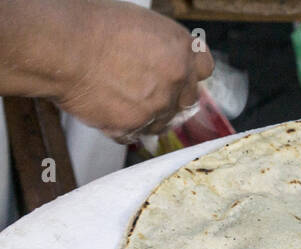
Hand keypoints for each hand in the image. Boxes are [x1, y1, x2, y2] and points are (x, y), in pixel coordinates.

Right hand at [51, 1, 213, 140]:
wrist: (59, 47)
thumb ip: (163, 48)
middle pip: (188, 99)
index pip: (204, 67)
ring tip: (120, 98)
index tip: (180, 76)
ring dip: (148, 115)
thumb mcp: (139, 24)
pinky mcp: (135, 126)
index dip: (190, 72)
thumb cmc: (89, 27)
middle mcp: (177, 79)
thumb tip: (170, 62)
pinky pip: (136, 134)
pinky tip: (108, 109)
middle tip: (145, 89)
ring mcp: (158, 106)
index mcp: (180, 48)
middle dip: (171, 97)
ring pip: (163, 121)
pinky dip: (124, 127)